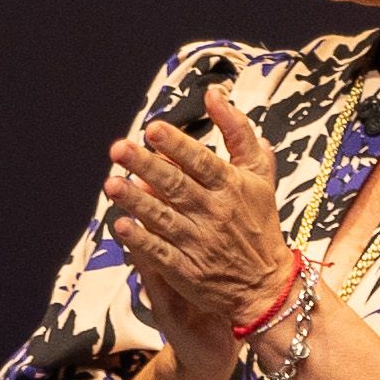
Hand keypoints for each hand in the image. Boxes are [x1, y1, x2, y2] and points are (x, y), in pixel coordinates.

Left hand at [105, 87, 295, 359]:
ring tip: (111, 184)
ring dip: (136, 201)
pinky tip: (121, 226)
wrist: (267, 285)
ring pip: (163, 217)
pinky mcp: (186, 269)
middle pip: (177, 186)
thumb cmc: (258, 221)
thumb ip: (238, 133)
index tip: (153, 129)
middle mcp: (214, 212)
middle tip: (119, 148)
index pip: (202, 162)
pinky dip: (141, 241)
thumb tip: (215, 93)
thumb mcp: (258, 175)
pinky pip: (160, 253)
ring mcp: (199, 242)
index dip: (178, 146)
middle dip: (147, 166)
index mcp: (231, 187)